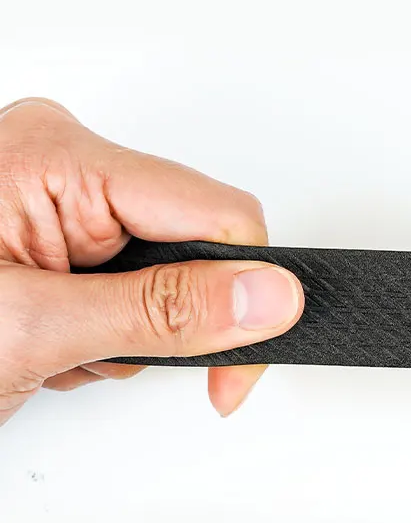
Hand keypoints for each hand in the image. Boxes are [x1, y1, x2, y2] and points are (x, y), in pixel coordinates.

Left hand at [0, 98, 302, 424]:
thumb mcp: (32, 331)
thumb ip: (157, 313)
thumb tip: (265, 296)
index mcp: (60, 157)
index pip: (210, 210)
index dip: (243, 290)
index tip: (241, 365)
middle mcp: (65, 163)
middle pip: (190, 239)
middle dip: (160, 317)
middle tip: (101, 358)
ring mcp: (59, 196)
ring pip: (165, 269)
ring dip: (124, 333)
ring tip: (57, 355)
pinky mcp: (57, 232)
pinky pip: (129, 279)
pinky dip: (102, 330)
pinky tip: (55, 345)